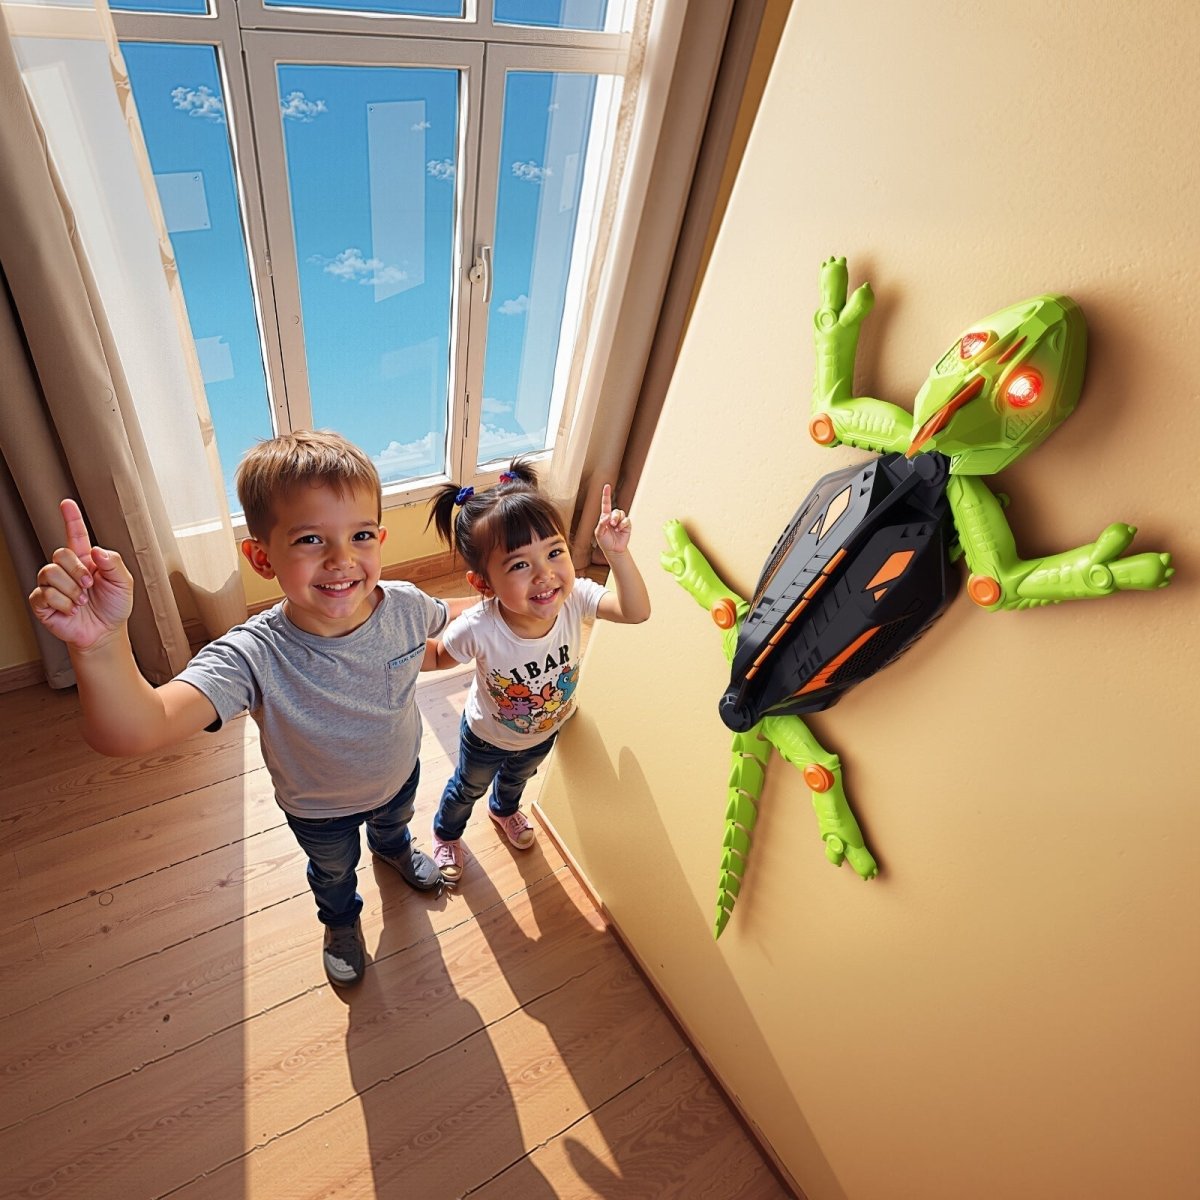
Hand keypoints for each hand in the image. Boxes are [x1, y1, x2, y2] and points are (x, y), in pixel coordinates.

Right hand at [28, 499, 133, 648]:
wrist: (105, 632)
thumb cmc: (114, 606)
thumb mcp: (123, 583)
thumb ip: (113, 563)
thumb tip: (96, 551)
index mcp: (86, 560)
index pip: (75, 535)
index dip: (71, 519)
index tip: (67, 504)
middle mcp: (66, 569)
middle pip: (60, 554)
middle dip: (78, 571)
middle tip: (89, 586)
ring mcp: (52, 585)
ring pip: (50, 572)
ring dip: (71, 590)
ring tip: (81, 601)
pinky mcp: (42, 602)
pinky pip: (45, 594)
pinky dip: (63, 604)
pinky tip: (71, 610)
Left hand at [593, 484, 630, 557]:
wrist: (613, 550)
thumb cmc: (604, 541)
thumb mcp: (599, 533)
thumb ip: (601, 524)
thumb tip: (606, 517)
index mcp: (605, 517)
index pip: (606, 504)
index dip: (606, 494)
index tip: (607, 486)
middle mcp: (613, 517)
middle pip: (615, 510)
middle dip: (614, 517)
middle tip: (611, 524)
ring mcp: (620, 521)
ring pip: (621, 514)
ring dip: (618, 521)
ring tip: (615, 528)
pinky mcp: (627, 525)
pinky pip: (627, 520)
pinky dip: (623, 525)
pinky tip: (619, 530)